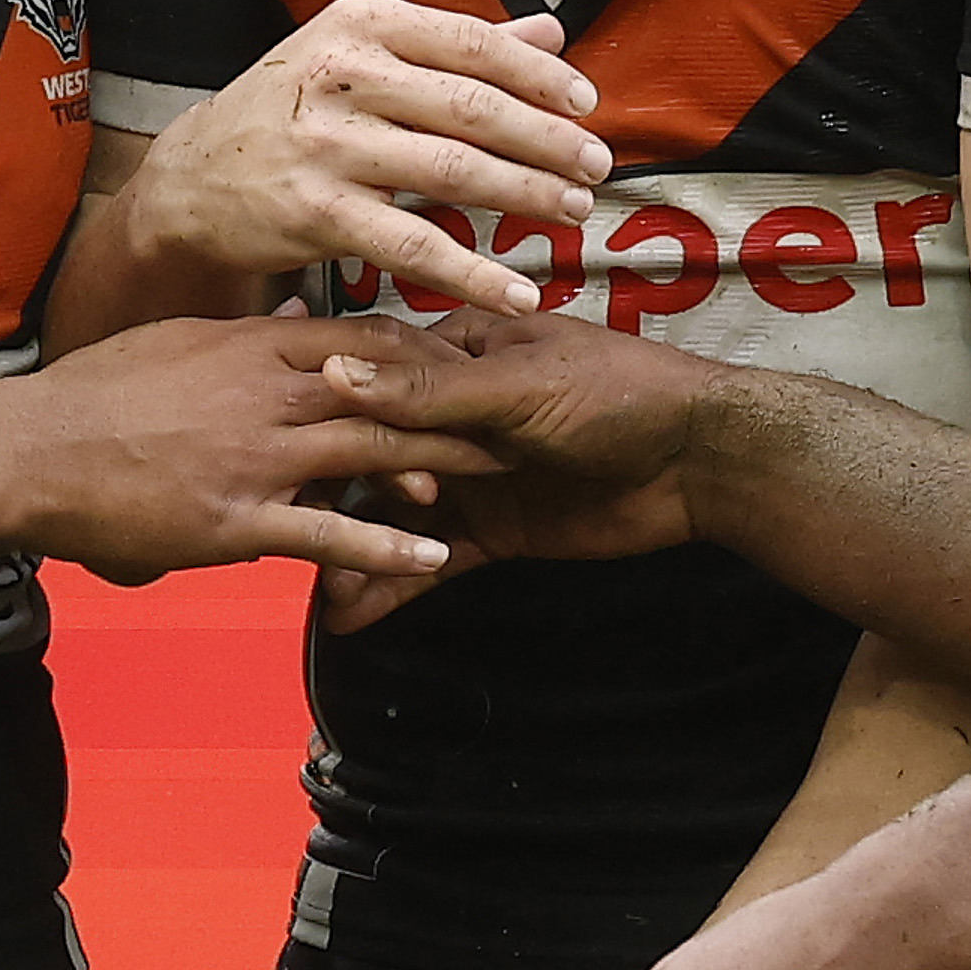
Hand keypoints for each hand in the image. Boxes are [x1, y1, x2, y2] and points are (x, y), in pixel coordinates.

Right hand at [0, 315, 493, 585]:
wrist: (28, 452)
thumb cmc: (94, 395)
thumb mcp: (177, 340)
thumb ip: (244, 335)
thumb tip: (295, 318)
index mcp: (253, 344)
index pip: (364, 336)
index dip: (425, 349)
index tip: (472, 358)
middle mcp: (265, 392)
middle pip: (386, 390)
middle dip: (457, 401)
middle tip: (517, 410)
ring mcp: (254, 457)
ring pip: (369, 454)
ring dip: (439, 464)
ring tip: (498, 473)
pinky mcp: (236, 521)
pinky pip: (325, 534)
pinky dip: (383, 547)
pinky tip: (429, 556)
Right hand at [121, 1, 609, 314]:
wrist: (194, 179)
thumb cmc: (295, 110)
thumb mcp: (362, 55)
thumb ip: (457, 46)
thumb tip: (553, 30)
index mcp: (362, 24)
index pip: (472, 43)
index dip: (539, 75)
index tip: (587, 104)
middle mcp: (342, 75)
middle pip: (471, 107)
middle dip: (546, 140)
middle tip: (596, 166)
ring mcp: (326, 146)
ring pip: (451, 172)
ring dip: (524, 194)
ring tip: (571, 212)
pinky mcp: (316, 213)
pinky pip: (413, 248)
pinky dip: (473, 274)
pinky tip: (518, 292)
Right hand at [301, 313, 713, 629]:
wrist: (698, 460)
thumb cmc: (617, 394)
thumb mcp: (517, 385)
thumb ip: (428, 391)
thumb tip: (334, 372)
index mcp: (458, 355)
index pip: (372, 382)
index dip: (324, 418)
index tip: (272, 451)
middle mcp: (454, 415)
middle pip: (372, 457)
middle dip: (327, 499)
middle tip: (284, 539)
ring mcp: (471, 477)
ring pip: (396, 517)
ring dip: (354, 552)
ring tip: (314, 592)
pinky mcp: (494, 531)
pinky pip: (433, 561)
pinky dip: (394, 587)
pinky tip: (350, 614)